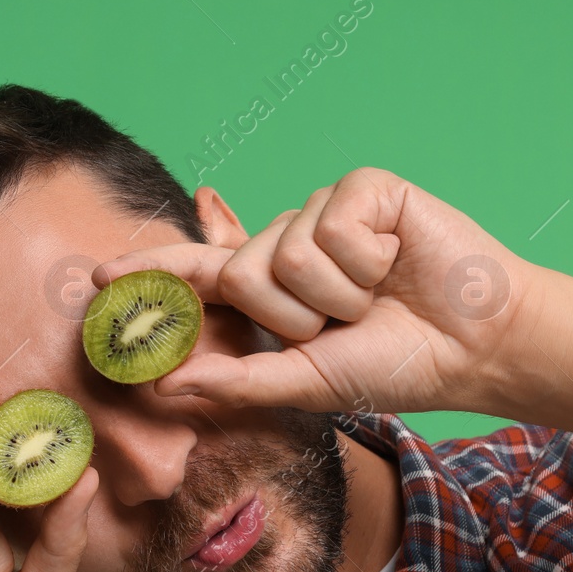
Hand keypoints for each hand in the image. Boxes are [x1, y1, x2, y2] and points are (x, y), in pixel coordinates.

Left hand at [95, 167, 544, 419]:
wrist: (475, 345)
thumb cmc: (394, 364)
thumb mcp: (304, 383)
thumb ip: (234, 382)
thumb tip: (161, 383)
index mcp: (266, 290)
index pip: (196, 272)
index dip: (148, 271)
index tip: (97, 277)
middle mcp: (285, 244)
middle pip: (238, 274)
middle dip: (292, 316)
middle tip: (344, 324)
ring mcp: (320, 212)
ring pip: (282, 254)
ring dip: (335, 295)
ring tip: (375, 295)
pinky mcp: (361, 188)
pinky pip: (330, 226)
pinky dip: (365, 260)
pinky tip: (395, 260)